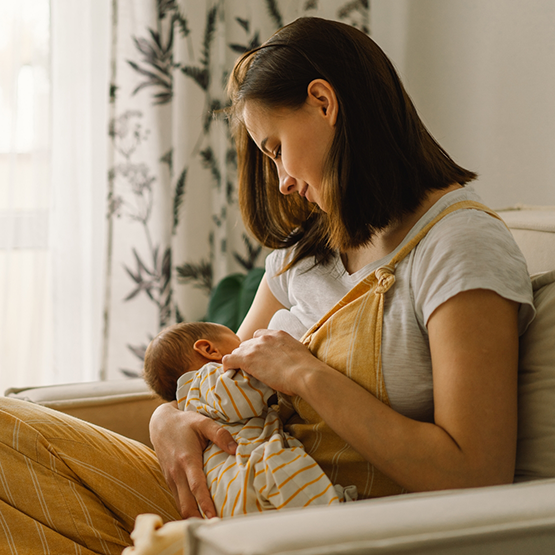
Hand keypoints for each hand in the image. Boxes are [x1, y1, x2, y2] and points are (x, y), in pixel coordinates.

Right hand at [149, 402, 236, 518]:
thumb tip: (236, 449)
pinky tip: (198, 512)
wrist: (160, 423)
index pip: (196, 487)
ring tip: (209, 524)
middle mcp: (177, 472)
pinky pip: (178, 499)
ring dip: (192, 516)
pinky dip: (187, 507)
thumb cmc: (184, 422)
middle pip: (186, 503)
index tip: (214, 517)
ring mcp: (171, 478)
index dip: (205, 503)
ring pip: (180, 504)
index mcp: (187, 459)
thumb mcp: (203, 422)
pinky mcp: (169, 480)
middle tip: (215, 526)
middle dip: (198, 518)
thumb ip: (220, 434)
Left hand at [221, 329, 322, 394]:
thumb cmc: (307, 369)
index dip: (257, 347)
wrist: (305, 373)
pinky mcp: (247, 359)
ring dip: (239, 360)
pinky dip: (227, 366)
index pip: (259, 336)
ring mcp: (255, 347)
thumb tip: (289, 361)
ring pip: (238, 351)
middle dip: (247, 354)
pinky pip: (229, 359)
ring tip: (241, 372)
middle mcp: (265, 337)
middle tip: (251, 368)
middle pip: (247, 344)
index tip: (259, 357)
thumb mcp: (298, 352)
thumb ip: (289, 351)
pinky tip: (229, 373)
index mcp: (277, 334)